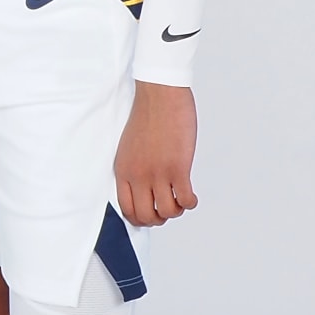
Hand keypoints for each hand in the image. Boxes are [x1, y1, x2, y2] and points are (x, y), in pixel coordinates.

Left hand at [115, 81, 198, 225]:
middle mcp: (138, 175)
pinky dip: (190, 203)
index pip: (126, 208)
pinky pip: (185, 199)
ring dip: (176, 211)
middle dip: (159, 219)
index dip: (140, 218)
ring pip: (167, 212)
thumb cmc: (147, 117)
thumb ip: (133, 168)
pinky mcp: (177, 167)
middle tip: (168, 209)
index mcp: (123, 170)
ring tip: (180, 200)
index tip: (150, 215)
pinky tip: (191, 196)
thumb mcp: (128, 147)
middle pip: (146, 216)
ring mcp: (158, 173)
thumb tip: (144, 188)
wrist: (159, 96)